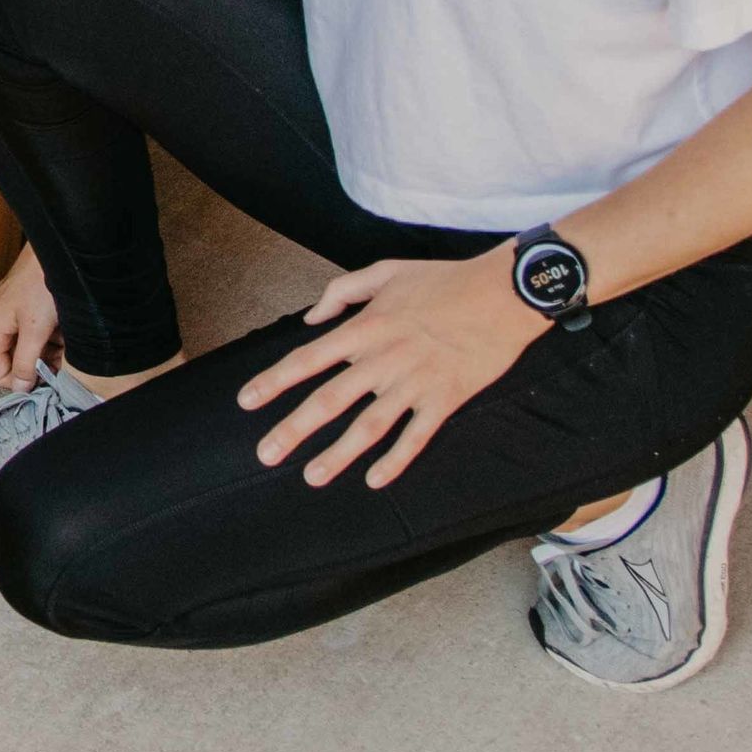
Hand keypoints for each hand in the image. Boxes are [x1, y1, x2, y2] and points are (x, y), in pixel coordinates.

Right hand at [0, 244, 63, 390]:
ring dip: (49, 351)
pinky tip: (66, 330)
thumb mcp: (35, 330)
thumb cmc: (43, 284)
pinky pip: (36, 333)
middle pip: (14, 361)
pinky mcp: (26, 307)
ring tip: (67, 343)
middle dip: (39, 365)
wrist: (58, 249)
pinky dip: (52, 336)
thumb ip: (25, 362)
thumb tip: (18, 388)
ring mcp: (12, 314)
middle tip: (62, 362)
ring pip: (28, 348)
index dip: (21, 382)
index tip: (45, 380)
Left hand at [237, 250, 547, 488]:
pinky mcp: (446, 399)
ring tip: (311, 477)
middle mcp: (383, 360)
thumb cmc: (444, 279)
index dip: (274, 382)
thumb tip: (311, 318)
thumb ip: (342, 292)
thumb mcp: (386, 271)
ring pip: (368, 427)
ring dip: (338, 455)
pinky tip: (374, 480)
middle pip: (329, 401)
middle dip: (293, 430)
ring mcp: (415, 383)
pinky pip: (416, 437)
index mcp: (365, 328)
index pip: (307, 360)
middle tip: (265, 455)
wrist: (505, 293)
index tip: (246, 402)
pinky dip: (396, 461)